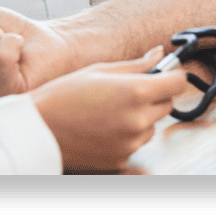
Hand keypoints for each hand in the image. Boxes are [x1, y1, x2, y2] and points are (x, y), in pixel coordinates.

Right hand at [30, 47, 186, 171]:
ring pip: (151, 125)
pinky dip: (126, 135)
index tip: (166, 73)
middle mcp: (137, 121)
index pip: (178, 83)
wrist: (37, 131)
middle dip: (155, 95)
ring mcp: (130, 144)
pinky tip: (103, 126)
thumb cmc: (63, 95)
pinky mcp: (121, 160)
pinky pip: (135, 143)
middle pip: (167, 104)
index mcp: (135, 93)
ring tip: (110, 109)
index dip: (172, 75)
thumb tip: (159, 54)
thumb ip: (136, 64)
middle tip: (128, 89)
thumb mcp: (100, 70)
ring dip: (141, 116)